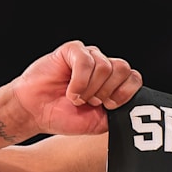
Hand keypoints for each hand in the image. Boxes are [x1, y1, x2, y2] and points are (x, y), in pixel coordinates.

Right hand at [10, 40, 141, 136]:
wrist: (35, 113)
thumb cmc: (64, 116)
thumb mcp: (99, 122)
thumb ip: (119, 113)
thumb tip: (136, 107)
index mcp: (113, 82)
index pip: (134, 78)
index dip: (124, 94)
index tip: (108, 107)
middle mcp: (103, 66)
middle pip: (123, 69)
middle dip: (107, 91)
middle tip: (91, 102)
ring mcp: (89, 56)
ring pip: (105, 66)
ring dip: (89, 89)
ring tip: (76, 97)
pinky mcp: (73, 50)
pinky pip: (86, 61)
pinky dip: (78, 82)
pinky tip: (70, 91)